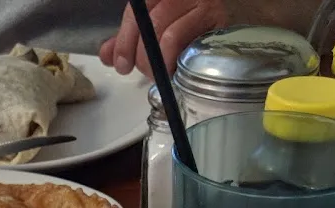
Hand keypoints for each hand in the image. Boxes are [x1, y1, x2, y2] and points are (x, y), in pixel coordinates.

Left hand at [99, 0, 226, 76]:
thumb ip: (128, 39)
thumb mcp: (151, 27)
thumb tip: (107, 55)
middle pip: (152, 23)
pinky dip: (178, 63)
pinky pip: (191, 46)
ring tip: (161, 73)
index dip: (125, 39)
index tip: (121, 64)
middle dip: (141, 55)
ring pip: (170, 36)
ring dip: (159, 63)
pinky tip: (176, 69)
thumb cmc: (184, 25)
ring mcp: (204, 4)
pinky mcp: (219, 23)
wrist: (227, 18)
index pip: (138, 9)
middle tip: (142, 72)